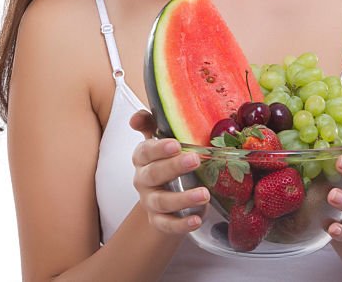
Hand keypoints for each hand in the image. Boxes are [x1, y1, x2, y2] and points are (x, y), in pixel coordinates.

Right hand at [130, 110, 210, 233]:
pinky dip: (181, 224)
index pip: (145, 152)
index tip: (176, 144)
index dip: (159, 148)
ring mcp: (149, 201)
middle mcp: (143, 180)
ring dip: (183, 199)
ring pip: (161, 201)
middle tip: (196, 160)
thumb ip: (152, 123)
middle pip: (153, 174)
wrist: (165, 191)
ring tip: (204, 194)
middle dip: (174, 167)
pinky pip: (166, 224)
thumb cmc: (165, 159)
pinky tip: (197, 219)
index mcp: (143, 157)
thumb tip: (137, 117)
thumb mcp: (161, 139)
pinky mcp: (158, 220)